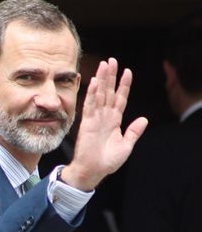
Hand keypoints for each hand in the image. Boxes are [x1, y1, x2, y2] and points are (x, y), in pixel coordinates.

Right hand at [61, 57, 147, 190]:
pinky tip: (96, 82)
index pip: (120, 99)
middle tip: (111, 60)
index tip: (127, 71)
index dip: (124, 85)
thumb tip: (144, 119)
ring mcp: (95, 118)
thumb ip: (134, 132)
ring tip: (104, 65)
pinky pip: (90, 105)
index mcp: (114, 121)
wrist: (93, 171)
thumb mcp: (126, 146)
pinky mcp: (86, 123)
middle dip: (111, 76)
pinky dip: (93, 93)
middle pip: (109, 92)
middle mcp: (104, 116)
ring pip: (99, 95)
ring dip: (102, 79)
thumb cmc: (107, 161)